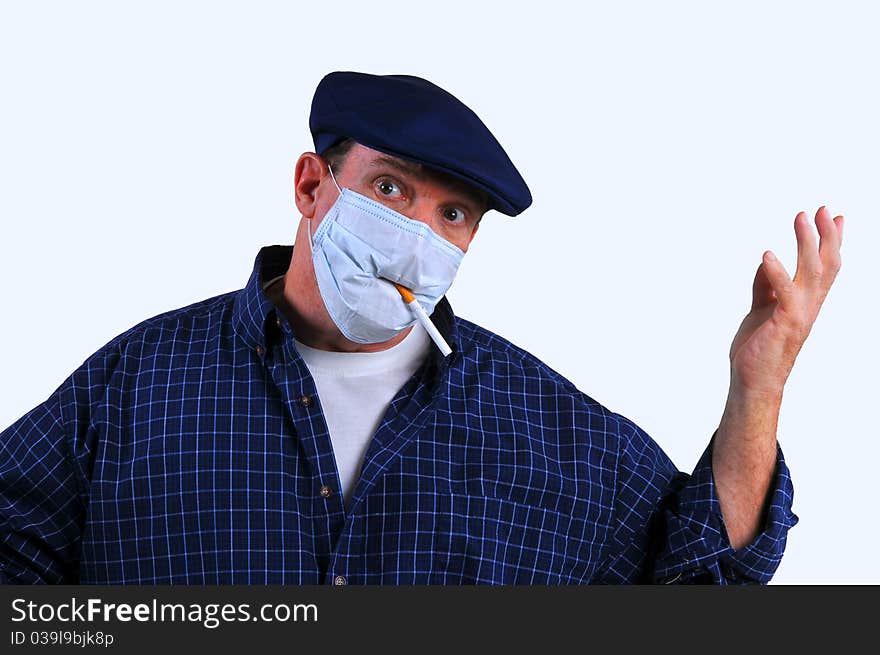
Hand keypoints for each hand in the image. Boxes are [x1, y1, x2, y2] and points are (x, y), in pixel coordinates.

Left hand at [727, 206, 842, 396]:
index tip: (836, 216)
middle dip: (827, 234)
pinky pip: (784, 292)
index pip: (825, 266)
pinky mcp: (784, 322)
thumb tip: (767, 261)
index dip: (832, 241)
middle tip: (822, 208)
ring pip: (812, 272)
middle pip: (827, 264)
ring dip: (807, 243)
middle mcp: (809, 306)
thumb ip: (765, 286)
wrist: (754, 381)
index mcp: (805, 302)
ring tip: (801, 217)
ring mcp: (799, 314)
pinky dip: (776, 272)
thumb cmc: (758, 349)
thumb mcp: (760, 309)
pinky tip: (767, 255)